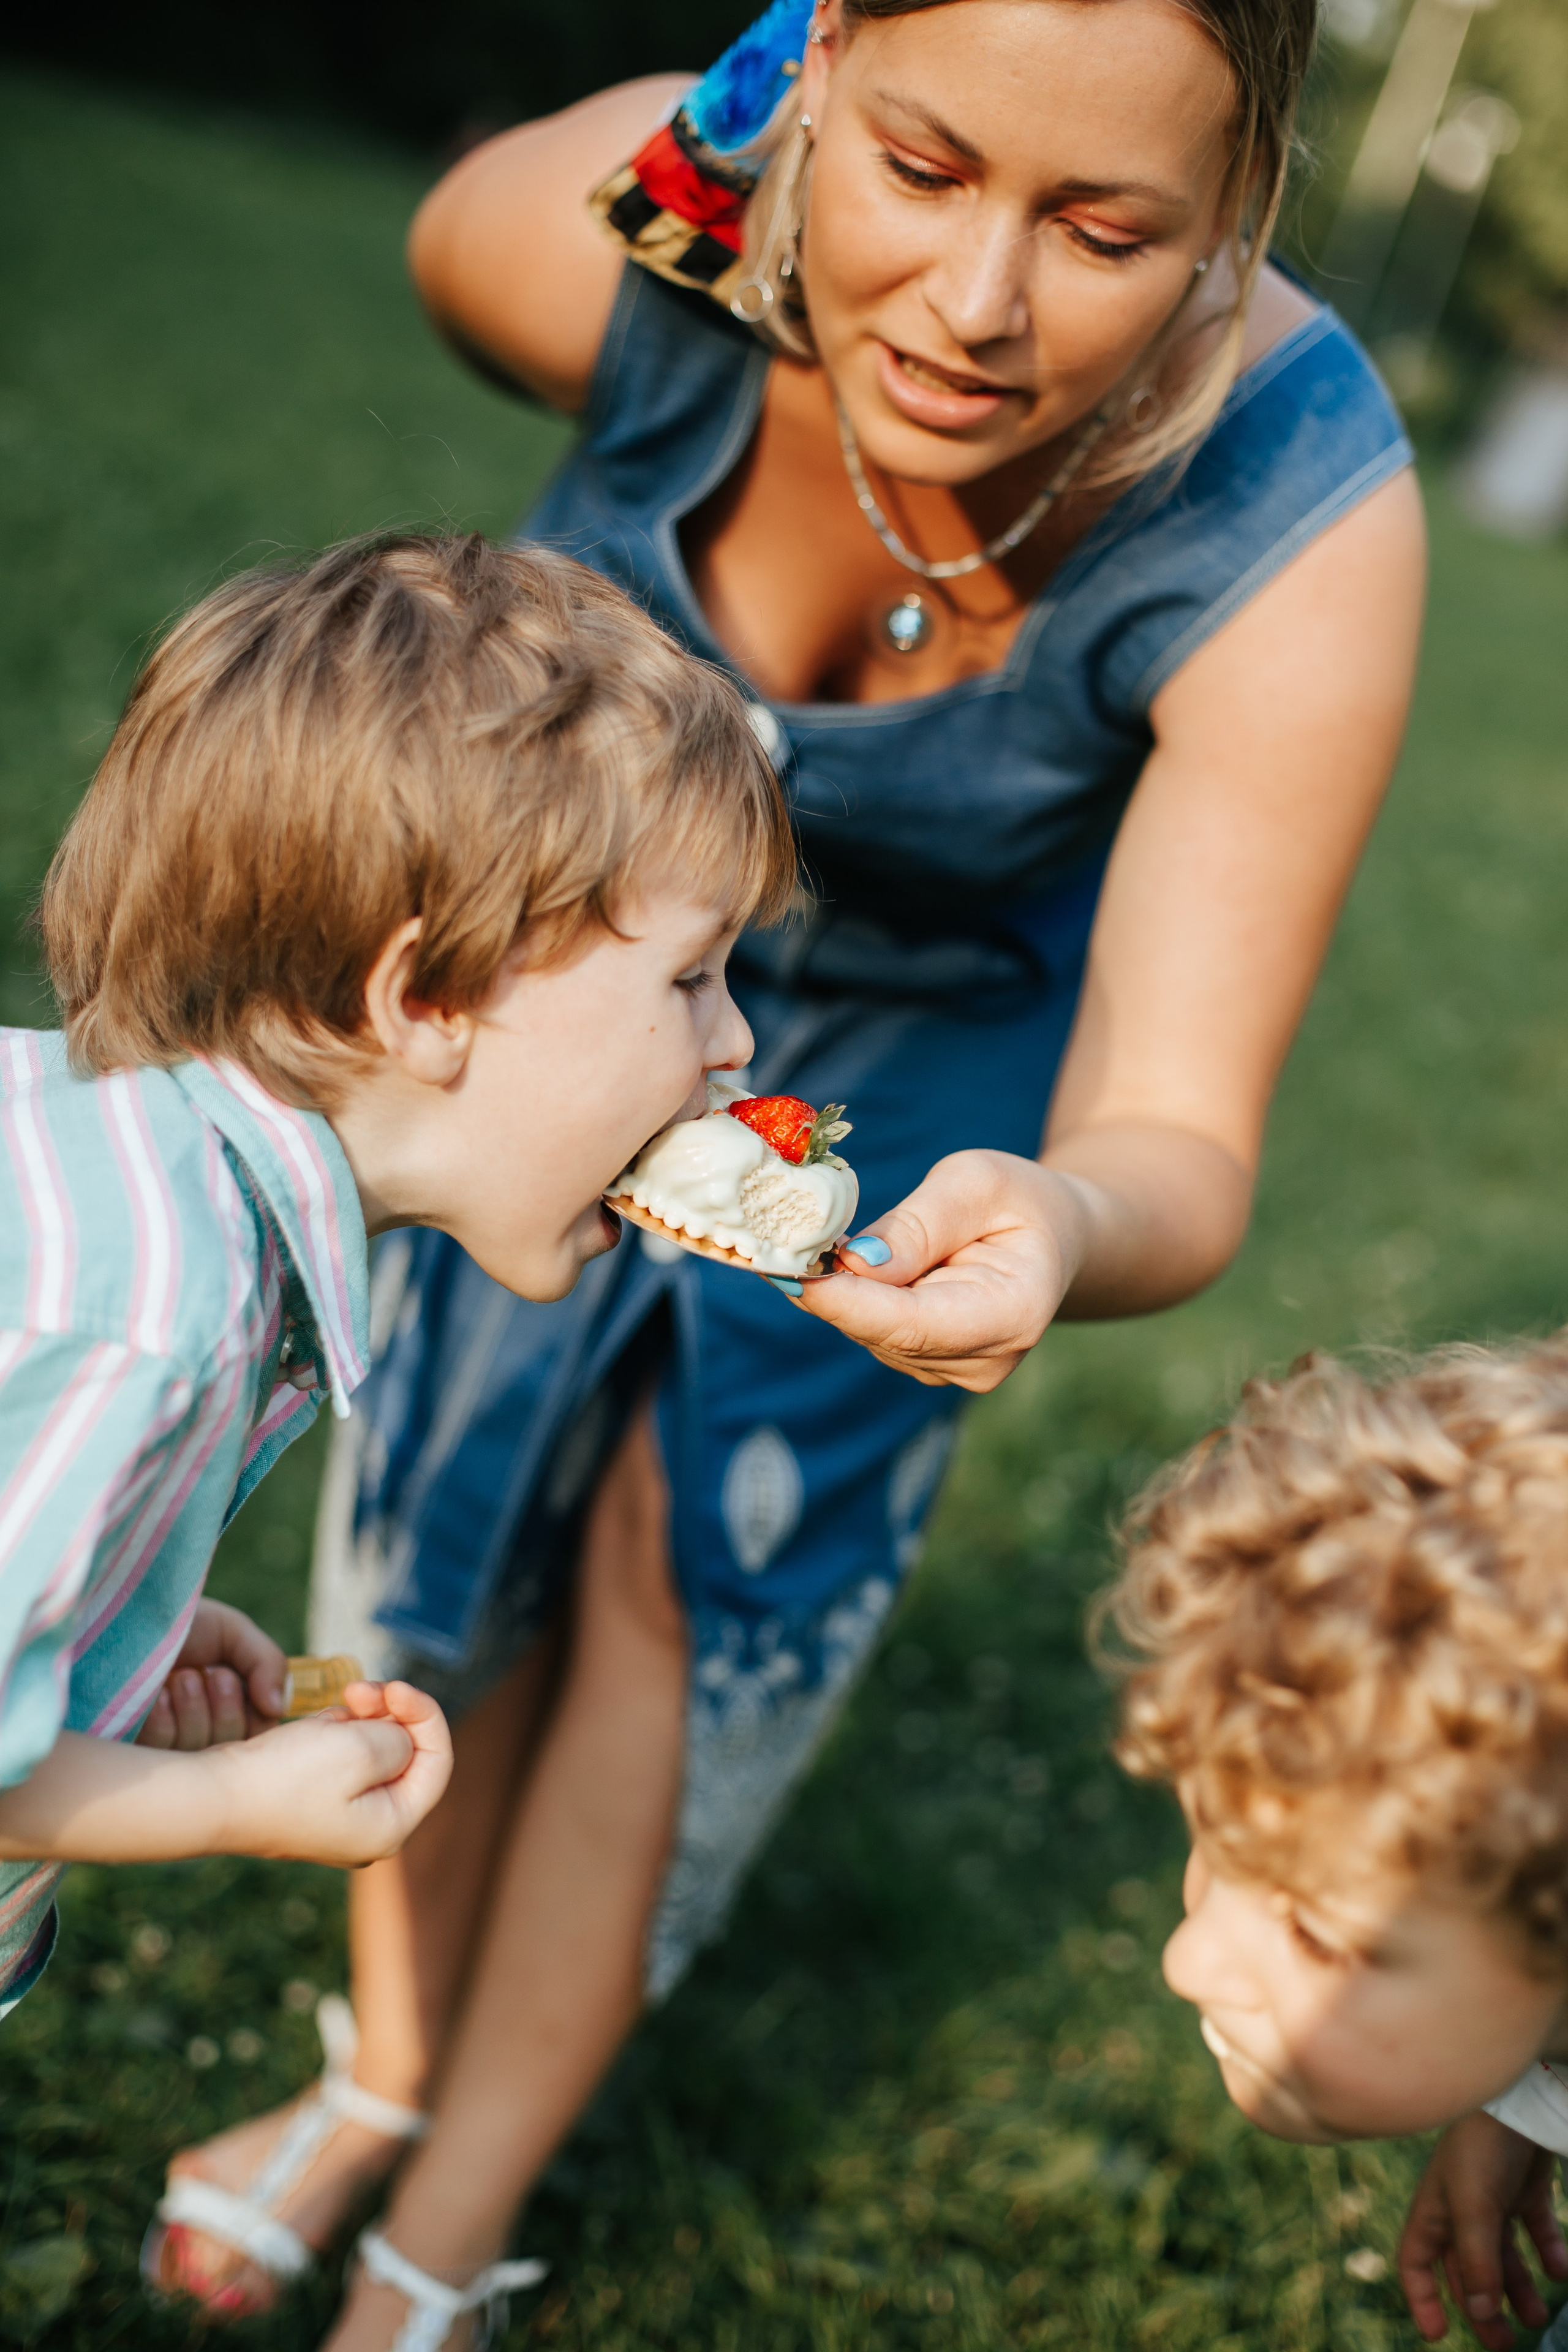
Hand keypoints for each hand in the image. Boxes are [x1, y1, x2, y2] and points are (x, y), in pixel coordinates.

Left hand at [136, 1599, 287, 1748]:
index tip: (235, 1680)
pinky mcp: (131, 1757)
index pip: (258, 1740)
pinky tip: (157, 1696)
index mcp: (224, 1711)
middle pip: (233, 1753)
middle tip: (213, 1675)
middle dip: (228, 1709)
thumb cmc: (173, 1623)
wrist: (118, 1617)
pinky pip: (163, 1756)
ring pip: (201, 1756)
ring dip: (197, 1711)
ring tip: (182, 1678)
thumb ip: (267, 1661)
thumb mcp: (231, 1632)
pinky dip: (167, 1722)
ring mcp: (163, 1750)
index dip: (255, 1718)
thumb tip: (278, 1707)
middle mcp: (196, 1736)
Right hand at [211, 1680, 452, 1866]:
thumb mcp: (361, 1748)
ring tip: (325, 1718)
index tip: (396, 1686)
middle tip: (358, 1688)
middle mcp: (370, 1829)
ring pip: (372, 1751)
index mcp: (391, 1826)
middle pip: (406, 1754)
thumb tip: (403, 1742)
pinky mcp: (312, 1800)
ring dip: (357, 1720)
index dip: (426, 1715)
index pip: (437, 1762)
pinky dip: (333, 1733)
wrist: (213, 1795)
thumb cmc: (286, 1777)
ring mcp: (340, 1817)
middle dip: (388, 1713)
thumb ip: (400, 1740)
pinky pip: (341, 1757)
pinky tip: (310, 1729)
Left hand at [793, 1152, 1087, 1392]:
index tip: (790, 1270)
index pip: (913, 1324)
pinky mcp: (926, 1364)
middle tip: (779, 1235)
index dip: (847, 1301)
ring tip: (837, 1236)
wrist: (1052, 1236)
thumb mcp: (977, 1183)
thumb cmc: (1019, 1201)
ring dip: (840, 1288)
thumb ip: (918, 1225)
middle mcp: (984, 1360)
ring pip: (868, 1332)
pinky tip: (855, 1261)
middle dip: (829, 1286)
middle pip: (882, 1331)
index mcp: (1012, 1314)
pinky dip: (851, 1296)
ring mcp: (954, 1371)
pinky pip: (870, 1330)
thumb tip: (854, 1264)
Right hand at [1398, 2110, 1567, 2346]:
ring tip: (1537, 2317)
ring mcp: (1494, 2200)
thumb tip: (1480, 2310)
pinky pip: (1536, 2232)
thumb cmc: (1481, 2147)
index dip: (1423, 2298)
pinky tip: (1560, 2271)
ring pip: (1503, 2258)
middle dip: (1482, 2308)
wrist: (1521, 2098)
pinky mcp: (1525, 2190)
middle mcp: (1461, 2210)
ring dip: (1519, 2289)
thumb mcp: (1474, 2208)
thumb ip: (1477, 2260)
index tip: (1438, 2335)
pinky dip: (1547, 2254)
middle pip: (1466, 2270)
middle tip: (1504, 2343)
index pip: (1417, 2262)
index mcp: (1434, 2212)